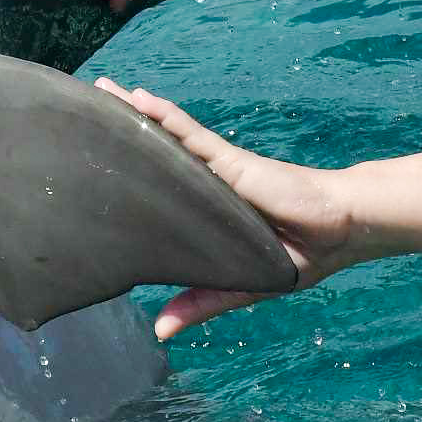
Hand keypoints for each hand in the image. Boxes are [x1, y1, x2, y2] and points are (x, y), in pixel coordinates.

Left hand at [95, 78, 368, 336]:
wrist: (340, 232)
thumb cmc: (297, 254)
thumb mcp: (239, 285)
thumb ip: (201, 303)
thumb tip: (160, 331)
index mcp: (204, 210)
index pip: (159, 187)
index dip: (129, 174)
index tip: (92, 167)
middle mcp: (205, 183)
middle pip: (155, 152)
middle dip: (121, 131)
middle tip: (82, 111)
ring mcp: (217, 168)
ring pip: (167, 136)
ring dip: (134, 112)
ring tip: (101, 89)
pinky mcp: (232, 162)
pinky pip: (191, 135)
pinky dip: (165, 117)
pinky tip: (141, 100)